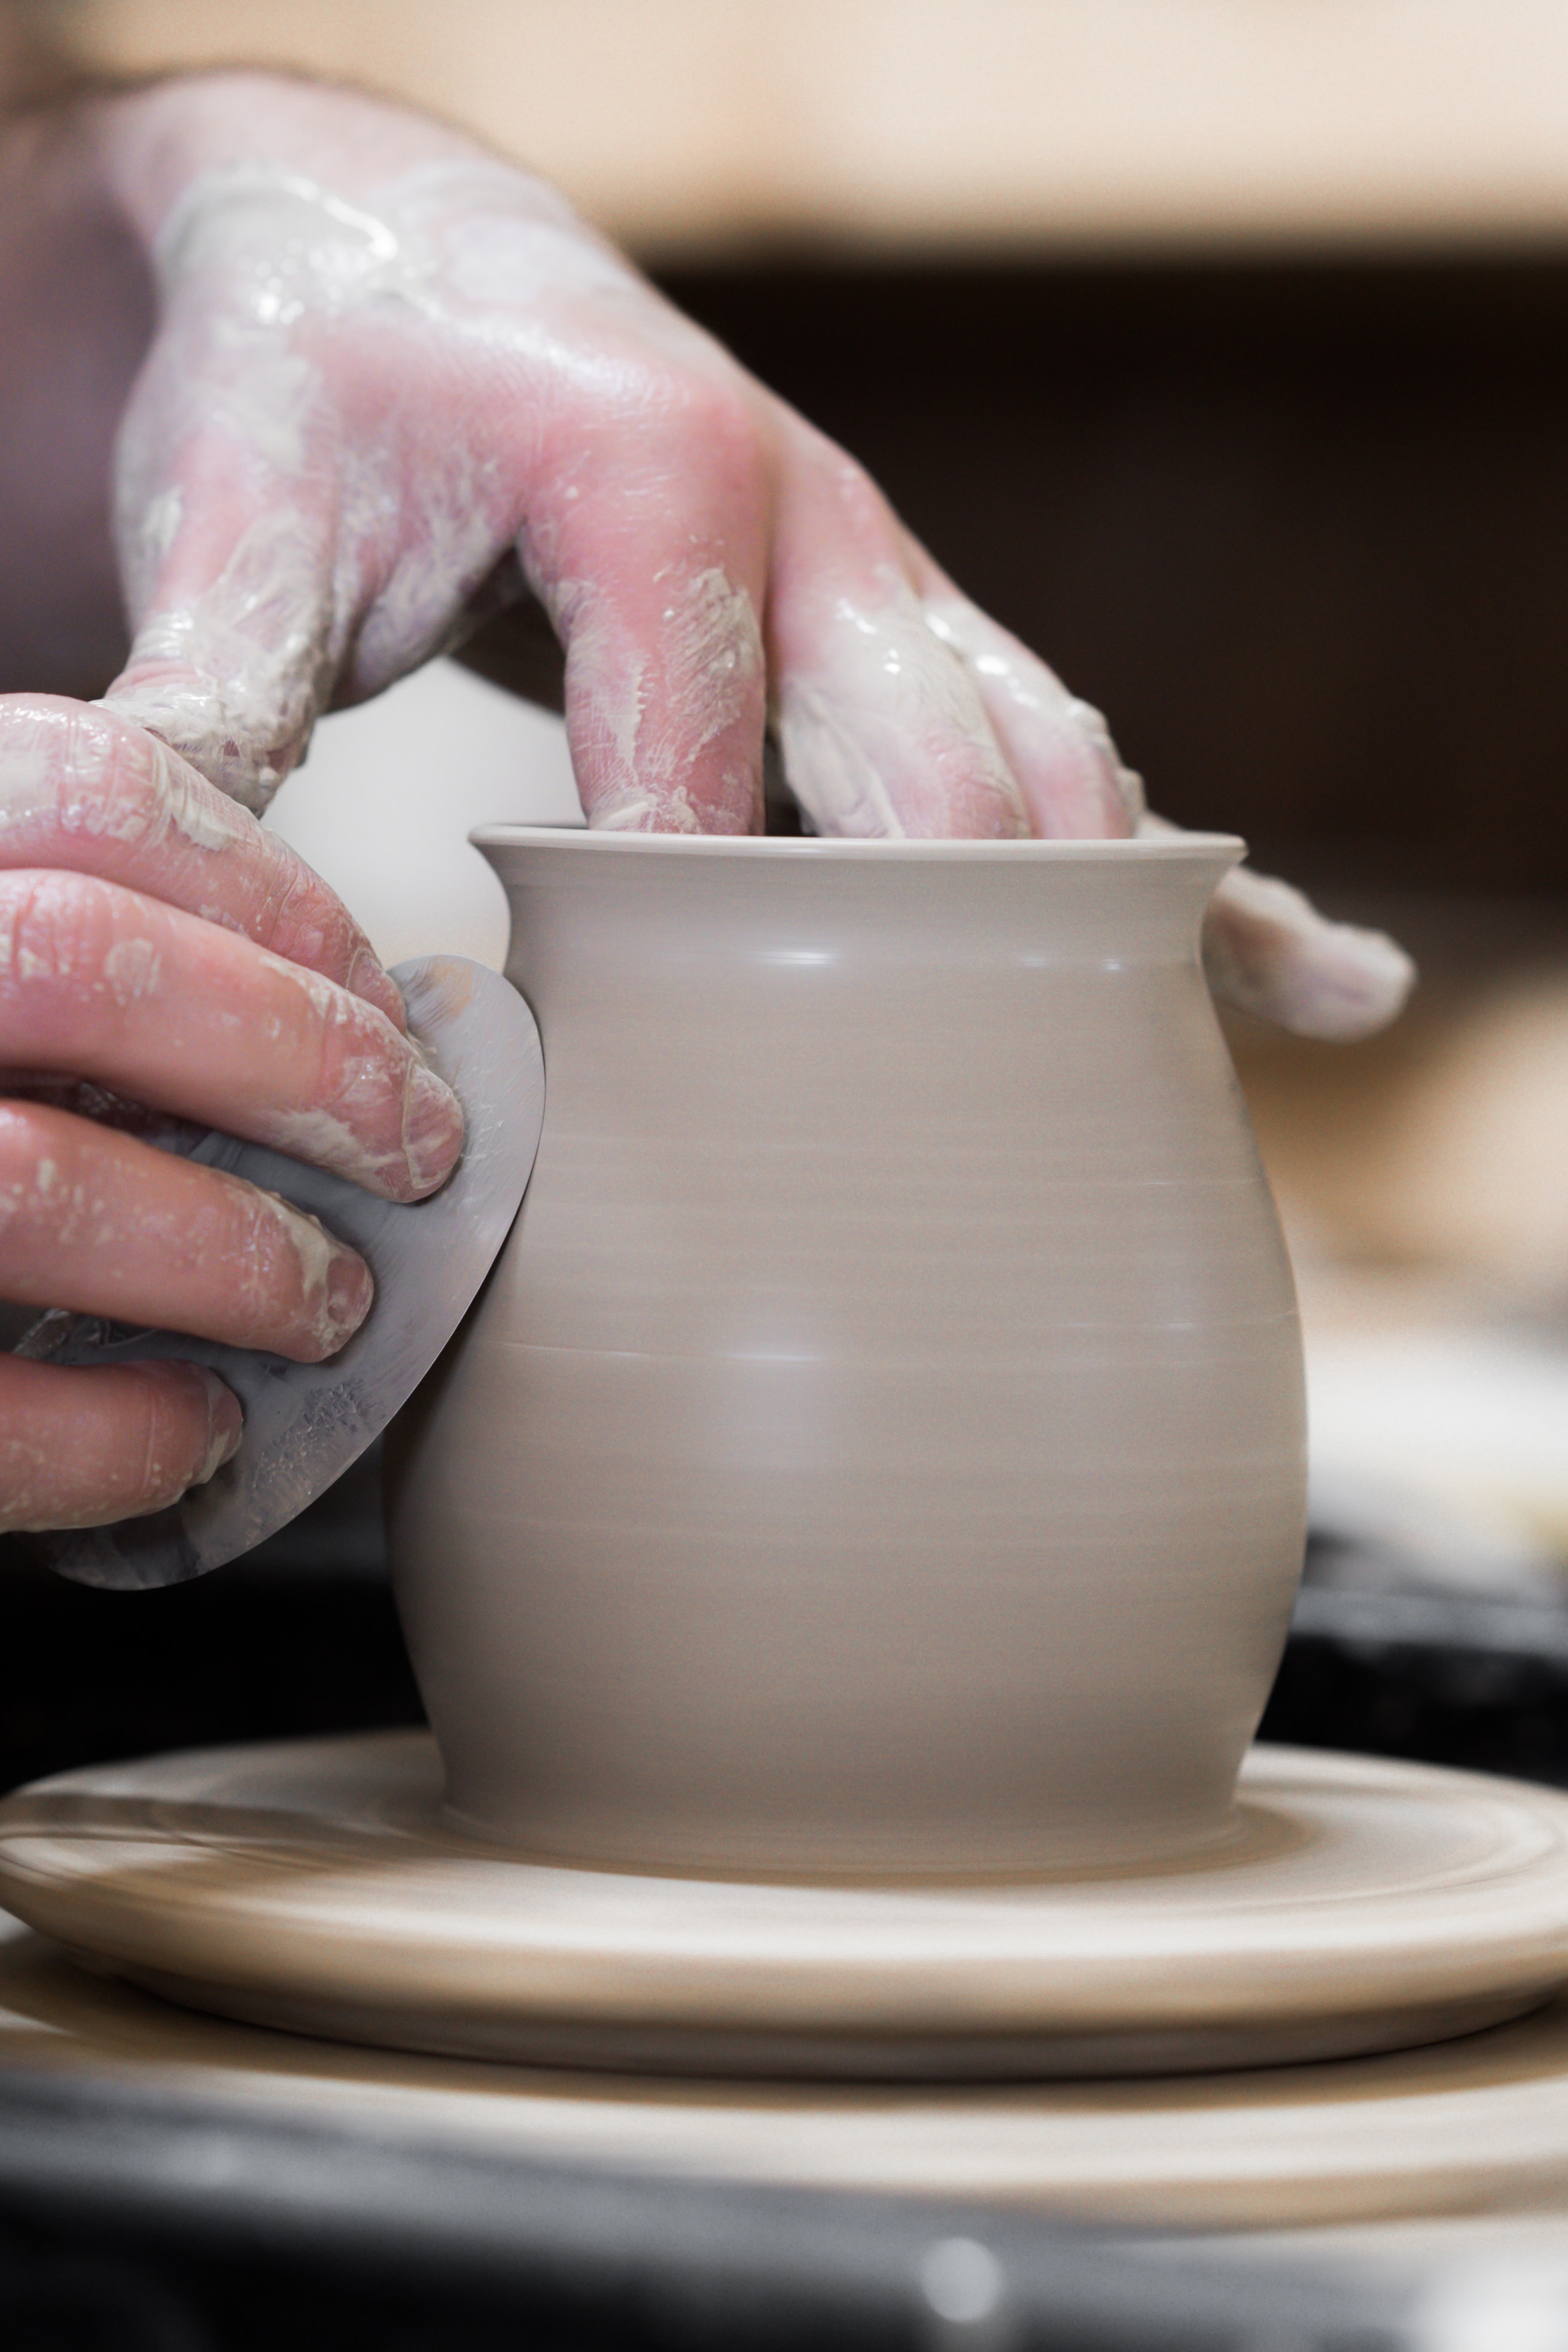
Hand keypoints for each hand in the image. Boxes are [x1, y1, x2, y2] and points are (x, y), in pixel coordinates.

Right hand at [0, 695, 463, 1531]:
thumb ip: (72, 932)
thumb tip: (330, 1007)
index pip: (82, 791)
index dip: (273, 894)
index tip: (375, 996)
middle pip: (77, 963)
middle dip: (300, 1062)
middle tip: (413, 1151)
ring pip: (29, 1182)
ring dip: (231, 1255)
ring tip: (325, 1301)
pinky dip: (116, 1435)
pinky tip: (195, 1429)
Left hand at [90, 74, 1409, 1042]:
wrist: (387, 244)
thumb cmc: (311, 388)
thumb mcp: (237, 527)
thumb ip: (209, 707)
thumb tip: (179, 921)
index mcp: (651, 480)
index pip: (700, 778)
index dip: (687, 959)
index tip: (664, 1112)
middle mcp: (817, 521)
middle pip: (936, 781)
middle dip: (933, 966)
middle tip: (931, 1148)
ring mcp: (890, 579)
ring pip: (1044, 772)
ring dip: (1105, 931)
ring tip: (1172, 1100)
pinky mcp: (913, 628)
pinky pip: (1087, 757)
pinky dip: (1204, 882)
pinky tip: (1320, 982)